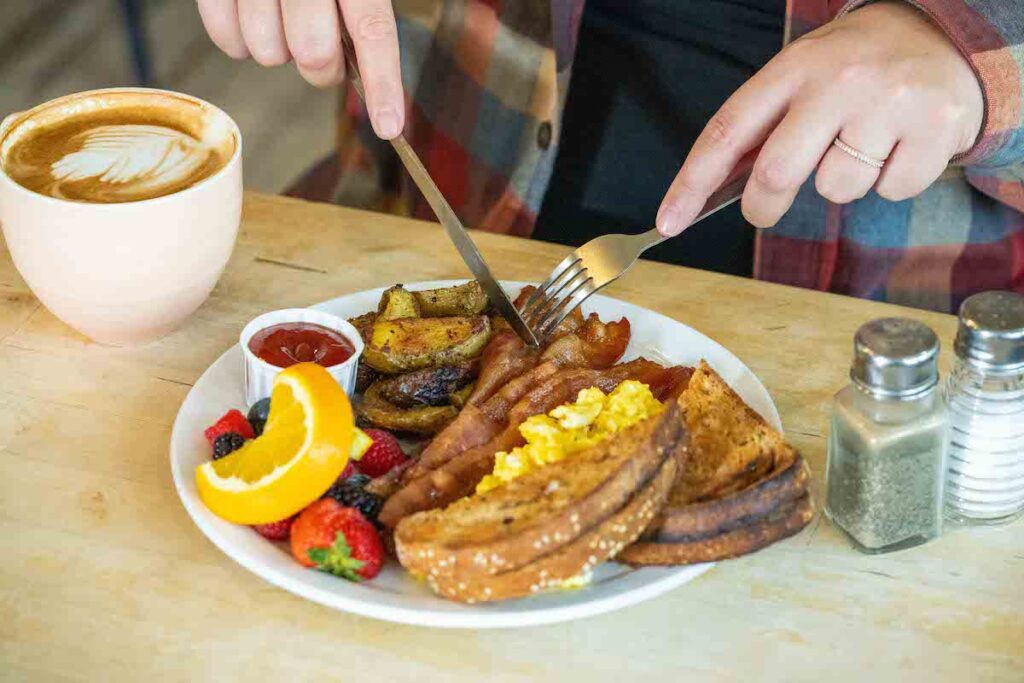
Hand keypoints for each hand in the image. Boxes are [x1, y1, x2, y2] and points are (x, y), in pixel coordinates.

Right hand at [196, 0, 403, 138]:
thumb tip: (369, 61)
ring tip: (281, 18)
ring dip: (276, 51)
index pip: (372, 29)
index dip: (383, 82)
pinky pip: (223, 36)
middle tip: (322, 51)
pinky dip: (236, 42)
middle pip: (314, 52)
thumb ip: (362, 6)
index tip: (389, 125)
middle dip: (320, 67)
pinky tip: (249, 18)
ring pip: (267, 50)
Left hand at [656, 1, 983, 234]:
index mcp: (793, 67)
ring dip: (842, 184)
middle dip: (764, 205)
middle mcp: (837, 81)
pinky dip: (891, 182)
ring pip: (838, 189)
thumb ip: (764, 126)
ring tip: (863, 144)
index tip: (669, 220)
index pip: (727, 130)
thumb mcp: (803, 75)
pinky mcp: (934, 127)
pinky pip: (890, 191)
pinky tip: (899, 146)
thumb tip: (709, 192)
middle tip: (765, 208)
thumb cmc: (856, 67)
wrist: (946, 36)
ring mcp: (887, 103)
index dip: (692, 182)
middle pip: (777, 172)